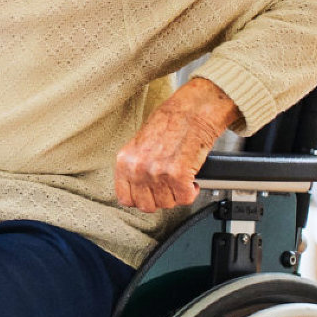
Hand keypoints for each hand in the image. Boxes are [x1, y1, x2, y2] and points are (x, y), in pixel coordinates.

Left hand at [114, 77, 239, 212]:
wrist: (191, 111)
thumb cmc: (169, 123)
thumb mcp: (139, 144)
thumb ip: (135, 167)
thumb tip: (137, 189)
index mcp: (125, 161)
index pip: (126, 199)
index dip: (141, 199)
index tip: (151, 195)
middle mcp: (138, 168)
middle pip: (148, 205)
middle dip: (161, 198)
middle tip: (169, 187)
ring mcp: (157, 173)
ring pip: (168, 204)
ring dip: (177, 194)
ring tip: (180, 179)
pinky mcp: (178, 175)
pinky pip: (185, 198)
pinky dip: (192, 192)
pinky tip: (191, 179)